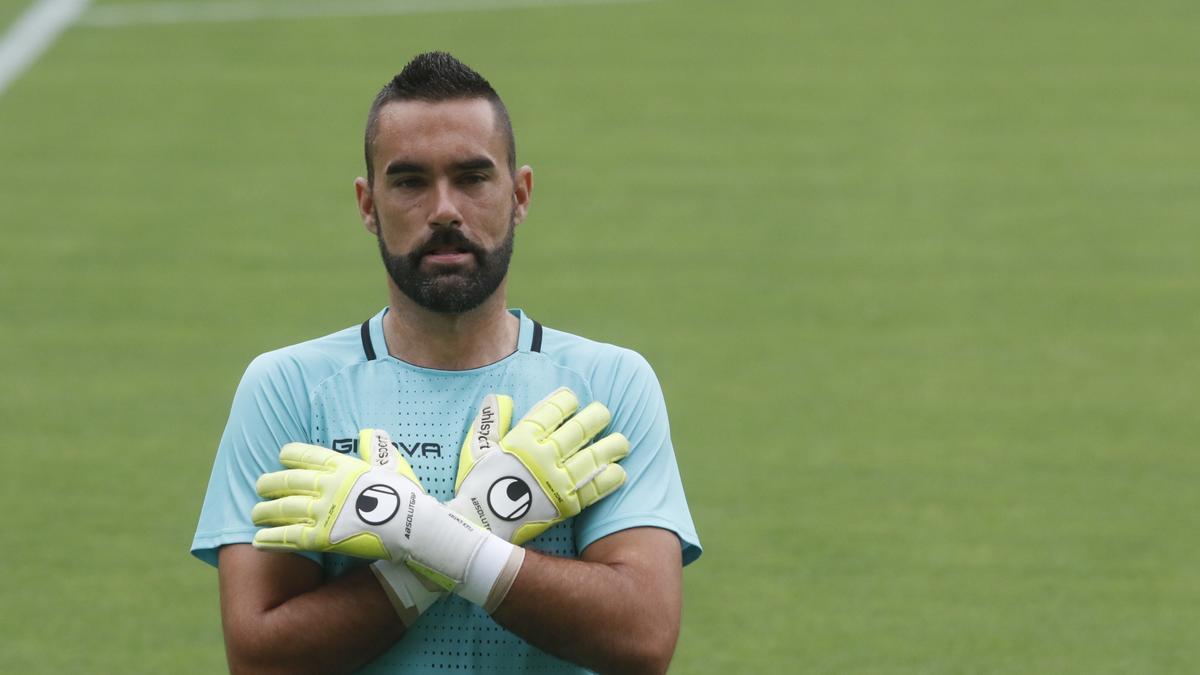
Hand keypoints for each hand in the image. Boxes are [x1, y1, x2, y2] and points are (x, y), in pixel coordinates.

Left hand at [252, 433, 522, 611]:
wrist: (422, 531)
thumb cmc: (416, 501)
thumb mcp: (398, 467)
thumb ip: (380, 450)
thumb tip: (371, 433)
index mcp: (348, 466)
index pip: (310, 454)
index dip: (293, 455)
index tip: (282, 456)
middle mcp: (332, 485)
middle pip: (289, 480)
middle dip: (272, 483)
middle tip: (261, 486)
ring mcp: (325, 510)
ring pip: (282, 508)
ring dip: (266, 510)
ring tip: (256, 513)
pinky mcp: (323, 536)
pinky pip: (288, 536)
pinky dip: (271, 536)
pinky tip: (259, 537)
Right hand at [449, 387, 629, 543]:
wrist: (479, 528)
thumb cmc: (476, 488)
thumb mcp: (476, 450)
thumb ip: (490, 423)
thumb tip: (499, 399)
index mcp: (522, 440)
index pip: (551, 411)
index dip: (565, 401)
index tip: (573, 399)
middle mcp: (543, 457)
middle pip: (577, 430)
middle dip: (595, 418)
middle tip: (603, 413)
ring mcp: (556, 481)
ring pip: (592, 457)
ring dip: (610, 447)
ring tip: (622, 442)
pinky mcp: (566, 505)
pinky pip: (593, 488)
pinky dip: (608, 479)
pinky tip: (618, 471)